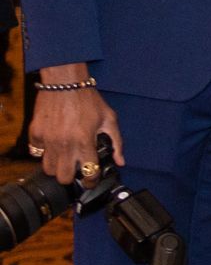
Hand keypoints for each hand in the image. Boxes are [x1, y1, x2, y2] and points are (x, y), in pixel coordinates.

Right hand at [28, 63, 123, 185]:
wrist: (65, 83)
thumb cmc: (89, 100)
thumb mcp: (109, 119)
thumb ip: (117, 142)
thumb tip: (121, 161)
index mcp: (85, 141)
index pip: (89, 172)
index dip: (92, 181)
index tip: (91, 181)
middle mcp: (65, 144)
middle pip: (63, 178)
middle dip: (71, 177)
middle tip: (76, 169)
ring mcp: (48, 140)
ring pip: (48, 169)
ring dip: (57, 166)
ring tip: (65, 157)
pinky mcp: (36, 134)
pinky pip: (37, 152)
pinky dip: (45, 151)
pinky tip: (54, 143)